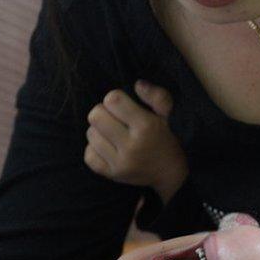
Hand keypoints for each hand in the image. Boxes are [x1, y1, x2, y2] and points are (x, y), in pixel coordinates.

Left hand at [84, 81, 187, 200]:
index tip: (123, 105)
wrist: (170, 173)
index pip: (113, 100)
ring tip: (113, 133)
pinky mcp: (112, 175)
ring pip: (91, 134)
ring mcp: (120, 163)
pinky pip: (89, 155)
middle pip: (95, 116)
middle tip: (115, 118)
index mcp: (146, 127)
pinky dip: (95, 148)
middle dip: (103, 112)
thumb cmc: (167, 138)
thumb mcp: (168, 114)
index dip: (116, 98)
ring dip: (99, 130)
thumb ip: (156, 95)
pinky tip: (107, 146)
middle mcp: (131, 146)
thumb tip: (138, 84)